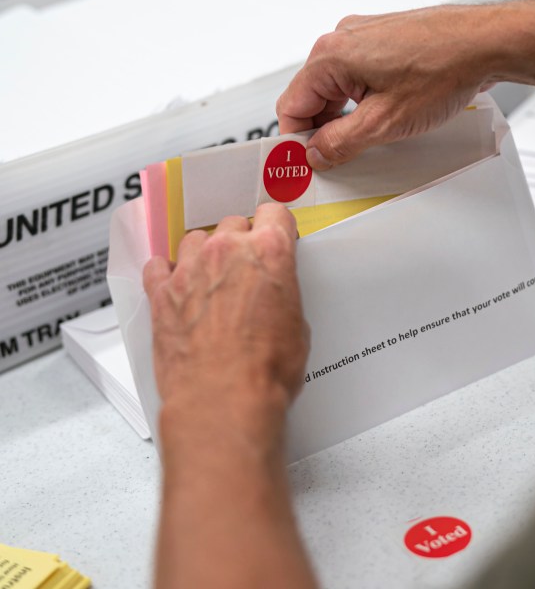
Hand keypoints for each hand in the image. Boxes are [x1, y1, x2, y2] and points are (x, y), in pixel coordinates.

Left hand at [143, 203, 308, 453]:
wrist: (224, 401)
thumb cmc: (264, 371)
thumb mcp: (297, 327)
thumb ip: (282, 294)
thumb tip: (274, 296)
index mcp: (268, 253)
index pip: (274, 214)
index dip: (277, 226)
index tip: (275, 235)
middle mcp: (226, 252)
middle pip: (233, 223)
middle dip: (241, 241)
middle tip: (245, 267)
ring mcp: (190, 269)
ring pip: (195, 239)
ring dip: (205, 254)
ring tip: (211, 279)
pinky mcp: (161, 293)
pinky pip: (158, 265)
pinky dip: (168, 272)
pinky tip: (178, 287)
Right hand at [277, 4, 506, 169]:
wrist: (486, 44)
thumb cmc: (444, 69)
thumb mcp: (383, 123)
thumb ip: (339, 143)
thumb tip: (315, 153)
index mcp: (331, 56)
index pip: (291, 106)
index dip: (295, 141)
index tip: (303, 163)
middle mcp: (341, 41)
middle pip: (310, 98)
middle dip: (319, 131)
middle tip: (334, 158)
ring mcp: (361, 39)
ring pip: (332, 90)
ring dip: (339, 119)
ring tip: (363, 139)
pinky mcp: (379, 43)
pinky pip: (353, 79)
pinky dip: (356, 103)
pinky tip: (375, 119)